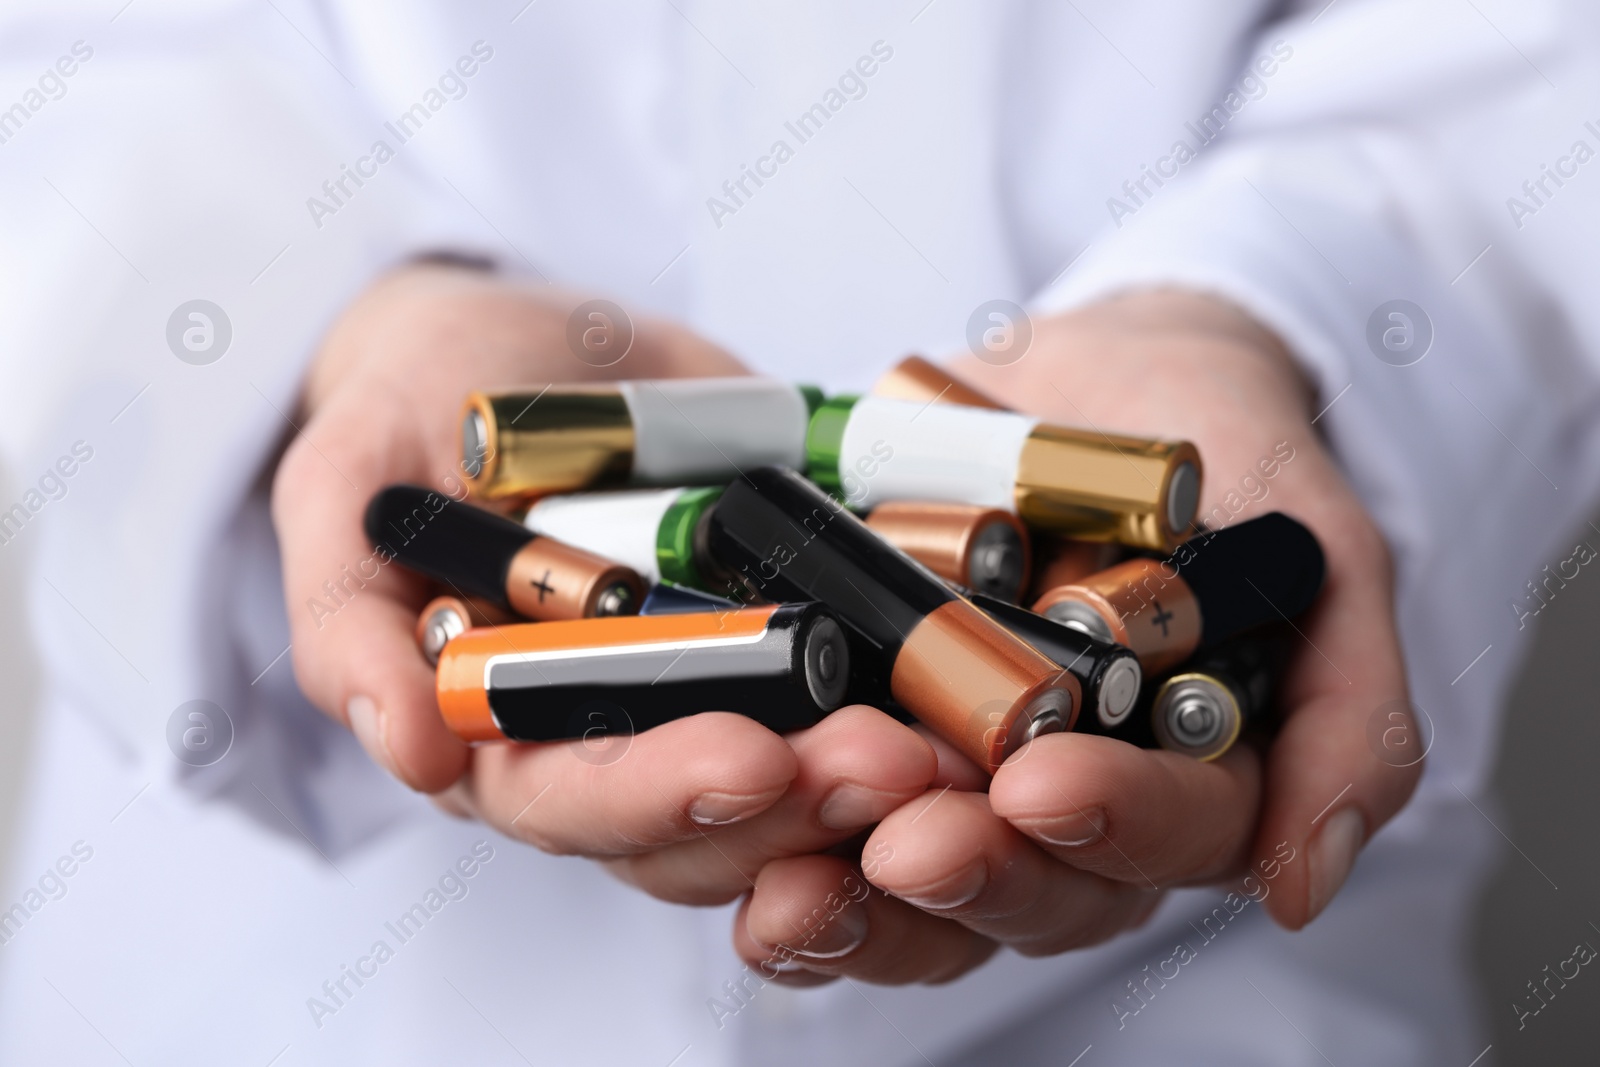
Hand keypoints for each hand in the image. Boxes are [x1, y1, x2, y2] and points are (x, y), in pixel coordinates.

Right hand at [273, 264, 935, 893]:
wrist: (521, 343)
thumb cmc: (414, 407)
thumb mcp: (348, 481)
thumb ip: (351, 613)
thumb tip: (413, 750)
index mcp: (498, 736)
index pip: (574, 806)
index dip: (655, 796)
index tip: (743, 762)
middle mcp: (612, 742)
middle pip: (709, 819)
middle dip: (800, 803)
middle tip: (891, 764)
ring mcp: (713, 696)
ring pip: (799, 784)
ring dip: (876, 779)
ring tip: (948, 744)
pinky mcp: (793, 640)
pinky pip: (863, 689)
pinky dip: (922, 699)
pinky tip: (980, 685)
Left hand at [730, 289, 1419, 983]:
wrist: (1108, 377)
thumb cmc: (1228, 457)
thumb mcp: (1316, 555)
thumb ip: (1347, 706)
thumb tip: (1306, 883)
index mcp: (1181, 783)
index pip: (1158, 845)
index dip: (1110, 829)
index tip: (1042, 784)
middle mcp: (1067, 807)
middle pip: (1026, 891)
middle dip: (967, 872)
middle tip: (909, 839)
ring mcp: (958, 779)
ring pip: (910, 887)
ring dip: (852, 894)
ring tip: (794, 871)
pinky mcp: (859, 731)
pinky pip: (813, 816)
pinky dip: (769, 836)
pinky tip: (727, 838)